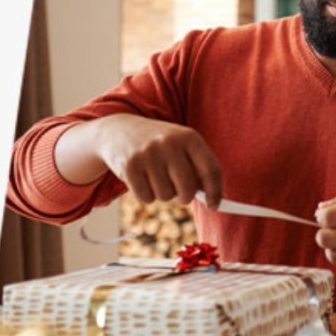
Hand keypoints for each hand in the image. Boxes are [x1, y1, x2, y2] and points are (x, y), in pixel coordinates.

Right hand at [87, 114, 221, 204]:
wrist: (120, 130)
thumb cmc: (161, 146)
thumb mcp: (182, 146)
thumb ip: (199, 168)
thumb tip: (212, 199)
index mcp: (190, 137)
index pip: (211, 170)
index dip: (215, 192)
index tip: (213, 205)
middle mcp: (170, 143)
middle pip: (188, 189)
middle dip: (184, 196)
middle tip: (178, 190)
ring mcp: (149, 154)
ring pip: (166, 196)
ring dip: (163, 194)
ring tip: (156, 177)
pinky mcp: (130, 166)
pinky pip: (146, 198)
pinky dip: (146, 196)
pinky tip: (142, 179)